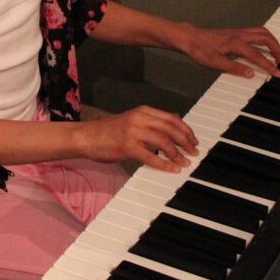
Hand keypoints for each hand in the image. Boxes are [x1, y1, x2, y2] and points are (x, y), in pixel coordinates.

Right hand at [74, 106, 198, 172]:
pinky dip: (164, 164)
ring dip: (177, 154)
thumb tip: (174, 121)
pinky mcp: (127, 147)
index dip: (186, 130)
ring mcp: (133, 132)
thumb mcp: (132, 119)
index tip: (193, 140)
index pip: (171, 119)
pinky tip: (172, 169)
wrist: (86, 136)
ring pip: (164, 142)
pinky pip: (151, 157)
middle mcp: (139, 118)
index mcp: (143, 111)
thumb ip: (152, 120)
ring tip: (185, 162)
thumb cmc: (108, 131)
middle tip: (193, 152)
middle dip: (186, 141)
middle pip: (171, 129)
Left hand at [179, 25, 279, 78]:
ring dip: (273, 42)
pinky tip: (264, 47)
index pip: (258, 56)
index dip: (269, 66)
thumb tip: (250, 74)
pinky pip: (256, 32)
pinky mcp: (236, 32)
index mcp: (235, 43)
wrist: (190, 38)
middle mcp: (240, 35)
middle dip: (277, 50)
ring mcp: (239, 32)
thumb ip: (234, 68)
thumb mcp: (214, 63)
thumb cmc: (199, 49)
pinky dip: (265, 38)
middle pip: (266, 38)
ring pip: (263, 32)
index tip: (278, 74)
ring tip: (276, 54)